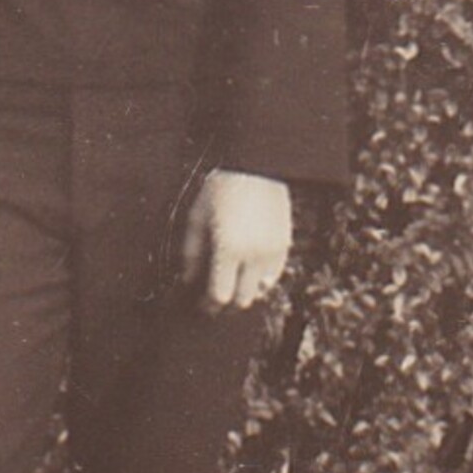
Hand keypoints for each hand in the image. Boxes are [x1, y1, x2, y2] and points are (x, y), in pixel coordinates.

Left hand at [180, 170, 290, 313]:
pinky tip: (248, 275)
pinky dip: (261, 281)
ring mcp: (272, 251)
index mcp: (228, 250)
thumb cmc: (221, 188)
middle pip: (242, 300)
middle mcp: (253, 255)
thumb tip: (188, 280)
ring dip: (245, 293)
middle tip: (214, 303)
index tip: (201, 306)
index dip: (208, 306)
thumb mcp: (197, 217)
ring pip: (261, 291)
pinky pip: (274, 275)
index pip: (219, 295)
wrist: (256, 166)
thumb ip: (191, 253)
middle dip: (226, 306)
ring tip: (231, 287)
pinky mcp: (284, 245)